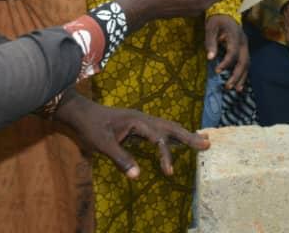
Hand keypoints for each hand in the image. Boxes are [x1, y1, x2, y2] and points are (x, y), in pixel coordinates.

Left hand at [53, 93, 208, 177]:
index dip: (166, 156)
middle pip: (171, 127)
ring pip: (168, 128)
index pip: (159, 139)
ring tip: (202, 141)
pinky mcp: (138, 126)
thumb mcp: (103, 144)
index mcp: (138, 121)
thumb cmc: (90, 127)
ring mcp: (142, 121)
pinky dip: (172, 136)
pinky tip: (178, 142)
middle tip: (208, 143)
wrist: (80, 113)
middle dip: (189, 136)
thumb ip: (121, 159)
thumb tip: (138, 176)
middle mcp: (144, 119)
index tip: (169, 173)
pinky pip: (160, 131)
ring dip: (184, 135)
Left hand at [205, 15, 248, 90]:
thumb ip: (211, 42)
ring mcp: (245, 47)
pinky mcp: (244, 50)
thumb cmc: (217, 20)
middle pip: (244, 62)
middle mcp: (243, 43)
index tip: (217, 71)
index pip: (233, 53)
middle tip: (227, 86)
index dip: (226, 63)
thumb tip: (210, 58)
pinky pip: (246, 64)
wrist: (225, 14)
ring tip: (235, 90)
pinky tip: (239, 85)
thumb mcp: (210, 28)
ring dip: (241, 78)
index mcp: (235, 36)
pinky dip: (243, 75)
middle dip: (236, 75)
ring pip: (247, 64)